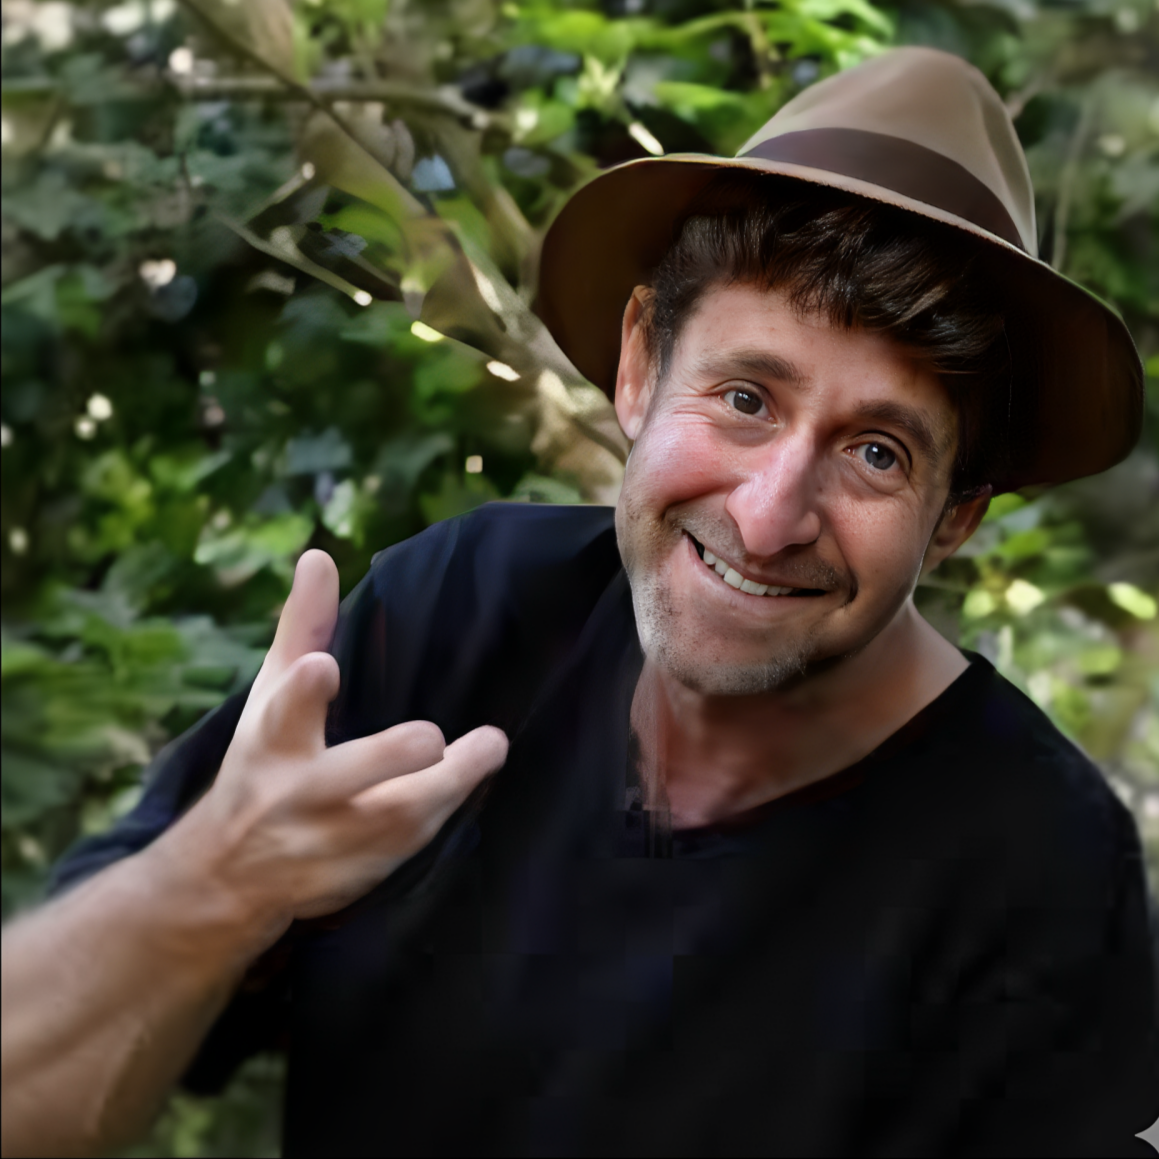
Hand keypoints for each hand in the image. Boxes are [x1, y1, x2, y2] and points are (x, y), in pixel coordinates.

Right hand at [165, 549, 507, 934]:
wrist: (227, 877)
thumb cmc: (262, 765)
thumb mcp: (269, 698)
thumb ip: (303, 628)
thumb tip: (318, 556)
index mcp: (271, 743)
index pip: (283, 713)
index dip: (303, 692)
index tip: (322, 669)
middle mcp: (297, 796)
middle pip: (346, 777)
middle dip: (391, 754)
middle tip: (431, 735)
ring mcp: (329, 842)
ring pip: (392, 819)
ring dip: (447, 785)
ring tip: (490, 746)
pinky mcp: (359, 873)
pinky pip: (410, 847)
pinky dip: (445, 814)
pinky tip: (477, 779)